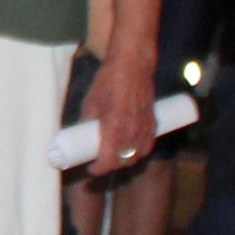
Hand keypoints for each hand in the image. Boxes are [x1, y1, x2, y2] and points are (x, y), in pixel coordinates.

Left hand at [81, 53, 161, 176]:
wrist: (133, 64)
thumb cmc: (109, 80)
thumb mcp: (91, 101)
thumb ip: (87, 120)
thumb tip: (81, 132)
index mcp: (114, 129)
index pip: (108, 161)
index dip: (98, 169)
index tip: (91, 168)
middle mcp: (132, 132)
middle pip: (123, 162)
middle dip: (111, 166)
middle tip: (100, 162)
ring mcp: (145, 128)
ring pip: (137, 156)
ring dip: (126, 160)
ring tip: (115, 156)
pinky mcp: (154, 122)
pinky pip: (148, 145)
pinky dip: (140, 151)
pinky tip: (132, 149)